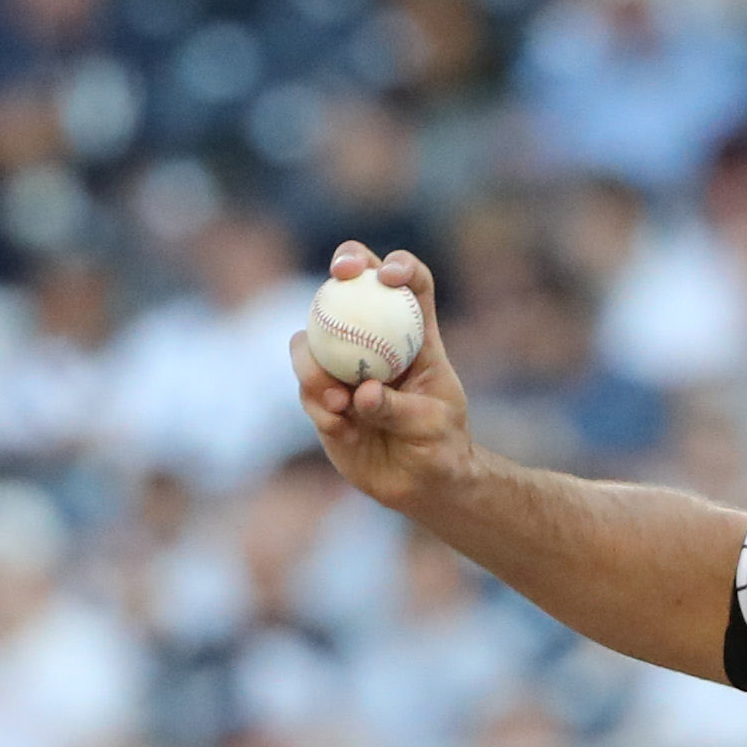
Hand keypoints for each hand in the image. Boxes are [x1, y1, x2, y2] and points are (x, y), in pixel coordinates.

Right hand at [290, 242, 474, 512]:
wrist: (421, 483)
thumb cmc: (440, 446)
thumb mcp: (432, 425)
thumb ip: (399, 407)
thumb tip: (361, 392)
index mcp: (415, 335)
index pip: (411, 284)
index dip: (401, 266)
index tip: (391, 277)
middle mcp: (374, 339)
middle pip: (353, 284)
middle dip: (345, 262)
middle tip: (340, 276)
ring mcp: (342, 364)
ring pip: (312, 339)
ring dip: (316, 364)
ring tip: (338, 401)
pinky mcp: (321, 396)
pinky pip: (306, 388)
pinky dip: (319, 405)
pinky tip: (343, 428)